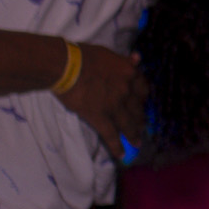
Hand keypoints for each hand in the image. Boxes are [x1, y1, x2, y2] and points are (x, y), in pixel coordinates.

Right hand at [51, 45, 147, 162]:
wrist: (66, 65)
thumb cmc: (83, 55)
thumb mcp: (108, 54)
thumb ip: (123, 60)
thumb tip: (137, 59)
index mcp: (129, 73)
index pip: (142, 88)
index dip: (142, 97)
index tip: (141, 102)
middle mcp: (126, 90)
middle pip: (137, 108)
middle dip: (140, 118)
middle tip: (142, 125)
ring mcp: (114, 105)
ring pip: (128, 124)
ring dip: (134, 134)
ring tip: (137, 142)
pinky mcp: (100, 117)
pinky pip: (111, 135)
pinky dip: (117, 146)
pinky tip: (121, 154)